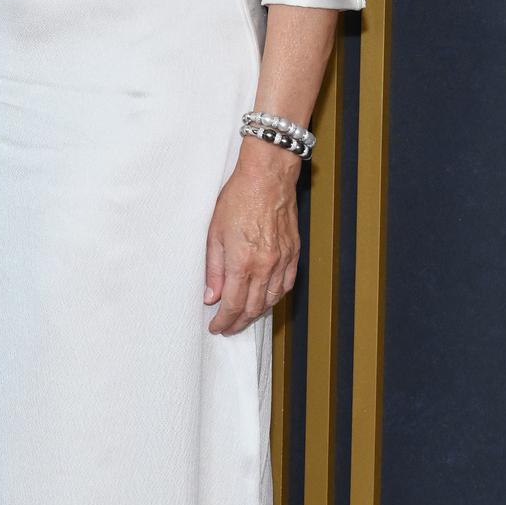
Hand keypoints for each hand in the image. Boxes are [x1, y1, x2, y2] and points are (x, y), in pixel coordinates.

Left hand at [203, 139, 301, 335]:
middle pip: (253, 307)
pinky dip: (275, 297)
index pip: (233, 305)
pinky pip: (286, 284)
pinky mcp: (294, 252)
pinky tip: (267, 298)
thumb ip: (213, 268)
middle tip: (228, 327)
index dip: (224, 321)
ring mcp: (282, 260)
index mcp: (242, 262)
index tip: (216, 327)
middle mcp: (265, 266)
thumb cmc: (238, 198)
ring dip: (257, 312)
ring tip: (244, 316)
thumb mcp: (215, 233)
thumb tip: (211, 296)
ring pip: (272, 299)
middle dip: (239, 322)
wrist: (268, 177)